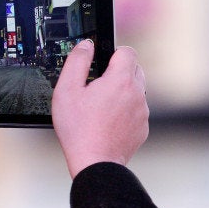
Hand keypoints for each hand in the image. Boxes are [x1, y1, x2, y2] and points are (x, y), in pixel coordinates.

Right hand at [52, 40, 148, 178]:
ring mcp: (142, 112)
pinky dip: (124, 112)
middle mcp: (136, 94)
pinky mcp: (142, 128)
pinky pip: (136, 111)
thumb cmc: (78, 129)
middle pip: (134, 70)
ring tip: (99, 108)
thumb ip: (77, 62)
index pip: (127, 52)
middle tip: (96, 87)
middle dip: (118, 73)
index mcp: (120, 80)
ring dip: (121, 93)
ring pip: (135, 91)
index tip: (100, 64)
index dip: (113, 53)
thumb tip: (86, 46)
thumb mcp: (67, 90)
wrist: (94, 162)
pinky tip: (106, 123)